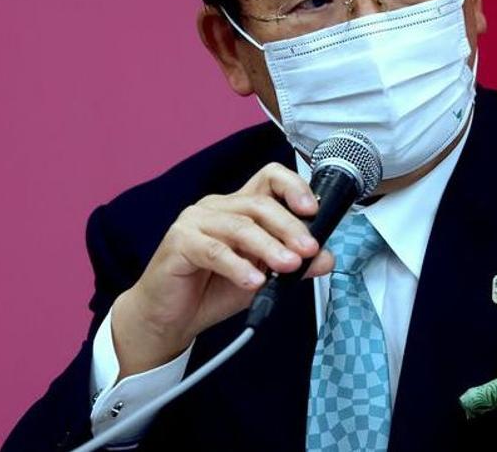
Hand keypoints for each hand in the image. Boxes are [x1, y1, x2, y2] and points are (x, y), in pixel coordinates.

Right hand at [109, 162, 334, 377]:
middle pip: (259, 204)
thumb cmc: (212, 290)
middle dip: (289, 227)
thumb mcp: (263, 276)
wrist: (171, 318)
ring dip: (269, 247)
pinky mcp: (179, 243)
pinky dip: (238, 266)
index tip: (313, 210)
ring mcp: (194, 222)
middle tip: (308, 250)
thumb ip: (293, 265)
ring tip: (288, 267)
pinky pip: (214, 251)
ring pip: (239, 226)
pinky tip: (254, 281)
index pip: (269, 179)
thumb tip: (325, 258)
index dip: (293, 188)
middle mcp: (216, 207)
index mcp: (239, 207)